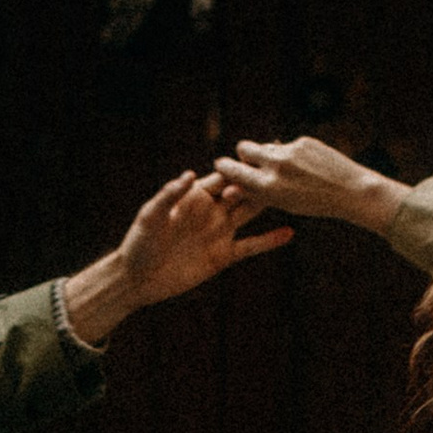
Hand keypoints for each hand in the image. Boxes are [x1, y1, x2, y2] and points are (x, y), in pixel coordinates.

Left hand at [59, 172, 288, 344]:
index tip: (263, 153)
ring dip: (269, 205)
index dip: (242, 166)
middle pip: (243, 192)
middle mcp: (211, 212)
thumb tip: (191, 174)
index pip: (224, 177)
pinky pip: (250, 246)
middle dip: (263, 180)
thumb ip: (171, 194)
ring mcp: (219, 233)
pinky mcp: (223, 256)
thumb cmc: (139, 243)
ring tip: (294, 194)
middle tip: (287, 167)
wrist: (138, 278)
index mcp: (195, 197)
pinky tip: (289, 233)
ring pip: (251, 214)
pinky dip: (269, 240)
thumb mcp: (151, 216)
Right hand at [211, 136, 403, 235]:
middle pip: (244, 147)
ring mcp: (291, 150)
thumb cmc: (315, 203)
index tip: (221, 164)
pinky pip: (289, 145)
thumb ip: (258, 192)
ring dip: (270, 154)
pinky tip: (308, 166)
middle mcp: (276, 165)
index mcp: (268, 186)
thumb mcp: (283, 203)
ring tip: (286, 169)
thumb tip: (233, 184)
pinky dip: (293, 154)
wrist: (351, 191)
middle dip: (244, 153)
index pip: (232, 169)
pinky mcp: (304, 141)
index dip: (224, 166)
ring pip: (268, 145)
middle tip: (248, 160)